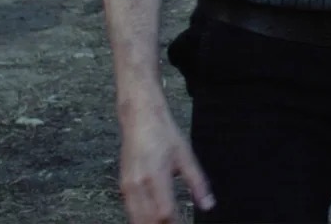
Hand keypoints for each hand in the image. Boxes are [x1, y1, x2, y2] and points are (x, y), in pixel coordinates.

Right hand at [119, 103, 214, 222]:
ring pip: (137, 219)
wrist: (140, 118)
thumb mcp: (186, 155)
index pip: (165, 212)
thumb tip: (208, 204)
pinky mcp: (123, 186)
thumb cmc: (162, 133)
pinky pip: (131, 211)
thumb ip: (197, 182)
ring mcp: (127, 187)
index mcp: (155, 176)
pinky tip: (153, 221)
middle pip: (148, 220)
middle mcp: (138, 184)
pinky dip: (141, 220)